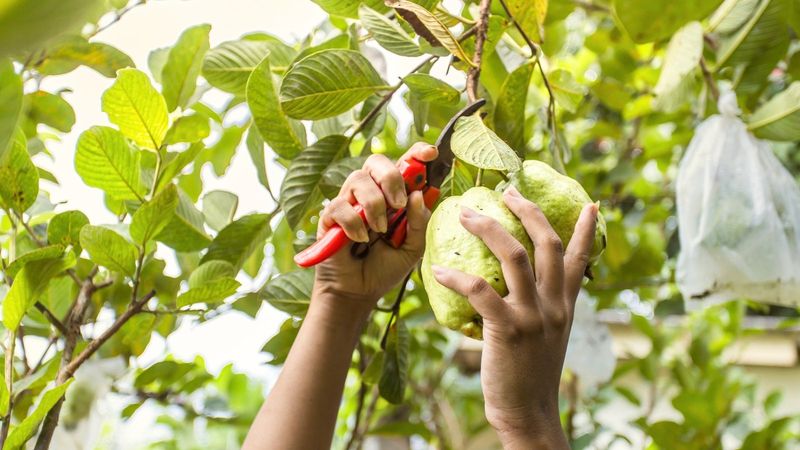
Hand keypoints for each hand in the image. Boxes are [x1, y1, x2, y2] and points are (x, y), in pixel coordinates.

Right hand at [313, 143, 436, 309]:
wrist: (359, 292)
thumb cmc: (385, 268)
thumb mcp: (413, 248)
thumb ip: (418, 222)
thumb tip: (418, 194)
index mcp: (393, 196)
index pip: (404, 165)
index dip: (416, 154)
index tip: (430, 153)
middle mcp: (370, 193)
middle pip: (376, 162)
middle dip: (391, 177)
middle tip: (399, 204)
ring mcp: (348, 202)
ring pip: (358, 180)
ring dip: (374, 204)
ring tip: (380, 230)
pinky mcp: (329, 217)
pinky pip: (340, 206)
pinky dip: (354, 223)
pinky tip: (361, 240)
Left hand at [431, 187, 597, 448]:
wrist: (530, 415)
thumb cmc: (530, 376)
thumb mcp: (546, 337)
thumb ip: (540, 310)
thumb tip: (514, 290)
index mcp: (565, 305)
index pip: (580, 259)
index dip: (586, 230)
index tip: (590, 204)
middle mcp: (555, 305)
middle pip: (548, 243)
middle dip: (528, 211)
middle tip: (508, 191)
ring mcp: (534, 315)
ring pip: (516, 256)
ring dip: (489, 229)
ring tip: (466, 214)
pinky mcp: (509, 329)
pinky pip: (480, 292)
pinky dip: (457, 278)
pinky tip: (438, 271)